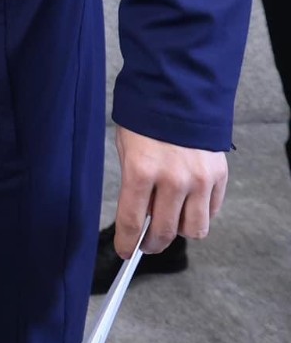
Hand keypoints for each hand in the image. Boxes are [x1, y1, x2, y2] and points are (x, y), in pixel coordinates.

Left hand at [113, 126, 227, 258]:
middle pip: (164, 231)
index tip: (124, 251)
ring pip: (194, 229)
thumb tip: (142, 217)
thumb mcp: (127, 147)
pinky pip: (212, 212)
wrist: (178, 91)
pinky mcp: (219, 176)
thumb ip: (135, 184)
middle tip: (146, 243)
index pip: (131, 220)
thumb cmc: (145, 118)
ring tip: (169, 220)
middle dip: (151, 243)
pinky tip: (187, 204)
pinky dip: (199, 214)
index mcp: (141, 169)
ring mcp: (199, 179)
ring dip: (179, 231)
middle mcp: (172, 178)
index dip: (126, 241)